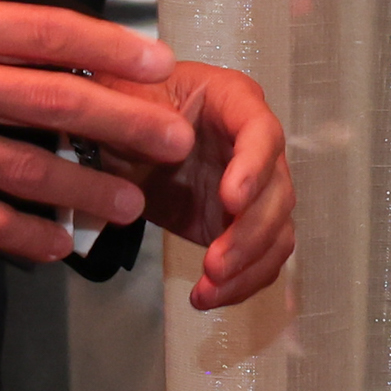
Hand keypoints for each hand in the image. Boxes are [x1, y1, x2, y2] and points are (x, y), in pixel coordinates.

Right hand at [0, 0, 200, 262]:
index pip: (46, 32)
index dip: (111, 48)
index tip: (157, 61)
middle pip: (54, 102)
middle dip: (123, 123)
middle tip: (172, 139)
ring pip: (26, 170)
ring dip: (86, 190)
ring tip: (130, 203)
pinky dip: (23, 236)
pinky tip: (57, 245)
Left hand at [94, 63, 293, 309]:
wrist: (113, 136)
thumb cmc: (124, 101)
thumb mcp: (126, 94)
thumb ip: (149, 114)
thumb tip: (183, 142)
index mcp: (234, 101)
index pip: (262, 132)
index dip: (254, 167)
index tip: (231, 200)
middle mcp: (256, 145)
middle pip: (278, 191)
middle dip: (250, 232)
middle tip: (216, 262)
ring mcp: (253, 188)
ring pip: (277, 231)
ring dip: (249, 265)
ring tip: (210, 286)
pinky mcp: (240, 225)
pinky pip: (259, 259)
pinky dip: (241, 283)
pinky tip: (208, 296)